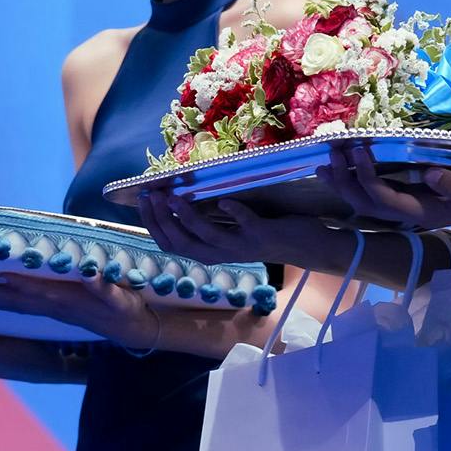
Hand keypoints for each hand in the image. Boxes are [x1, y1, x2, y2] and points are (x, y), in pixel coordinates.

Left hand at [0, 271, 154, 348]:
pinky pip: (27, 308)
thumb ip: (105, 288)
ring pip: (21, 306)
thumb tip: (90, 275)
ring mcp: (56, 311)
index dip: (15, 284)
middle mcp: (57, 307)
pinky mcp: (59, 313)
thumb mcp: (122, 298)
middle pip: (20, 301)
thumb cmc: (128, 309)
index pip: (37, 291)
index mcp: (69, 301)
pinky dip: (10, 304)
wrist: (134, 330)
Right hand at [139, 188, 335, 268]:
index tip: (144, 201)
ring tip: (174, 198)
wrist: (307, 246)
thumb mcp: (231, 232)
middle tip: (153, 196)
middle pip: (182, 243)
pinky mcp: (262, 235)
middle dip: (163, 220)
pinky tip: (223, 201)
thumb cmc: (264, 233)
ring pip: (207, 237)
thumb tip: (181, 201)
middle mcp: (222, 254)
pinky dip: (233, 213)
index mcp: (210, 253)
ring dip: (188, 218)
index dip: (153, 224)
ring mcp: (242, 246)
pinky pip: (245, 225)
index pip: (170, 244)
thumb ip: (209, 223)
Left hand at [321, 146, 450, 229]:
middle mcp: (413, 212)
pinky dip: (360, 180)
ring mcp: (412, 206)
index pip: (386, 200)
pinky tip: (350, 166)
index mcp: (427, 212)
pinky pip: (379, 193)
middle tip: (330, 155)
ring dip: (346, 183)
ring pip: (369, 201)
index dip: (368, 178)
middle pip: (368, 205)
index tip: (358, 150)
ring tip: (326, 163)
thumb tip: (428, 174)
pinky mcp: (415, 195)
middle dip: (346, 182)